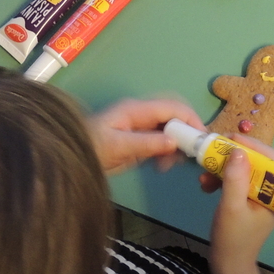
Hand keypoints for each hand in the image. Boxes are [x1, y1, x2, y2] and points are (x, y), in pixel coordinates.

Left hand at [86, 96, 202, 173]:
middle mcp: (142, 114)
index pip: (172, 107)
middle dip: (187, 131)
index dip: (190, 119)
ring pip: (170, 128)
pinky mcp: (140, 140)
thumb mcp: (118, 146)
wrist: (71, 159)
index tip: (201, 138)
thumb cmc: (91, 148)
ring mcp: (141, 126)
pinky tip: (163, 166)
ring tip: (171, 164)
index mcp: (136, 110)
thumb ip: (146, 143)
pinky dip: (167, 151)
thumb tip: (174, 142)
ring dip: (177, 144)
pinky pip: (162, 141)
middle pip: (174, 114)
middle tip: (190, 152)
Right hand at [209, 142, 273, 273]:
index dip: (254, 146)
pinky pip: (236, 181)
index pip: (272, 159)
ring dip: (223, 168)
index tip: (231, 139)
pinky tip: (205, 185)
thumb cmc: (233, 239)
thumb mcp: (232, 207)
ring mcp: (259, 196)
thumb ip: (236, 179)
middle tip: (214, 151)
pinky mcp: (247, 200)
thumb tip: (238, 151)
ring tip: (204, 175)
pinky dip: (221, 179)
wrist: (228, 266)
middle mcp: (271, 192)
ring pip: (243, 170)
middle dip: (234, 156)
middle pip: (257, 162)